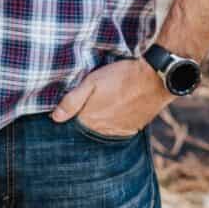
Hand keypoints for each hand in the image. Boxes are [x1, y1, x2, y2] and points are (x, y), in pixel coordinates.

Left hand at [51, 58, 168, 138]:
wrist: (153, 79)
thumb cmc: (120, 76)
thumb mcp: (92, 82)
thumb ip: (72, 101)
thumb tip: (55, 118)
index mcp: (90, 119)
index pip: (72, 123)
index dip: (70, 113)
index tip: (70, 105)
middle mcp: (103, 130)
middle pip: (87, 127)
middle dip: (85, 117)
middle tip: (90, 100)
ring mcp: (119, 131)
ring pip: (102, 129)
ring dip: (100, 119)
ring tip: (104, 102)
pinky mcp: (133, 129)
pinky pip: (117, 129)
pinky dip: (114, 120)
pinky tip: (115, 108)